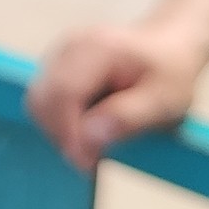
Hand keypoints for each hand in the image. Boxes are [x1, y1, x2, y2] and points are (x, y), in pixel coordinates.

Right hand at [25, 22, 205, 171]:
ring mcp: (60, 53)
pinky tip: (87, 125)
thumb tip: (89, 138)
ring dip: (58, 129)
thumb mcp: (165, 100)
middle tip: (92, 158)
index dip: (69, 132)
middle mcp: (71, 46)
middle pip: (43, 98)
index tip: (86, 162)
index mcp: (99, 48)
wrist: (168, 47)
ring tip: (92, 142)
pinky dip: (59, 120)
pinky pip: (44, 99)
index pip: (64, 92)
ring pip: (38, 101)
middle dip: (62, 134)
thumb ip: (128, 118)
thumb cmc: (170, 72)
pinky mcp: (55, 64)